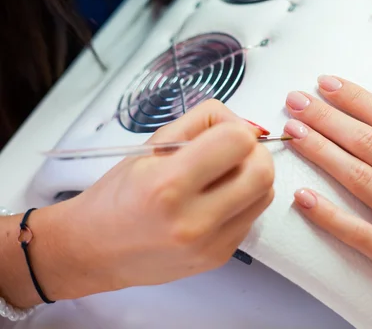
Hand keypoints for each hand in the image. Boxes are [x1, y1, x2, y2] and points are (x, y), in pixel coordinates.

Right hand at [6, 101, 273, 306]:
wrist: (96, 250)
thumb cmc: (119, 193)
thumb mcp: (152, 144)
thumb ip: (202, 123)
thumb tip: (246, 124)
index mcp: (168, 184)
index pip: (239, 141)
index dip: (235, 128)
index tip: (221, 133)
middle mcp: (193, 219)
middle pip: (263, 171)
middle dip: (254, 153)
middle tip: (232, 152)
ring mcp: (210, 244)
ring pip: (265, 194)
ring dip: (253, 177)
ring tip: (223, 176)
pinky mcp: (219, 257)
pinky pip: (252, 216)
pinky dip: (243, 201)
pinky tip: (216, 200)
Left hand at [284, 76, 371, 328]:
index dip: (357, 99)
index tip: (329, 85)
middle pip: (369, 142)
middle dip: (327, 117)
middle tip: (298, 100)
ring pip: (358, 178)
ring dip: (321, 151)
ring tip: (294, 131)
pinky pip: (357, 232)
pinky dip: (328, 214)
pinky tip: (303, 196)